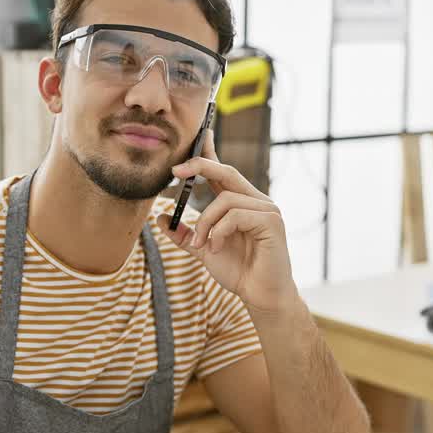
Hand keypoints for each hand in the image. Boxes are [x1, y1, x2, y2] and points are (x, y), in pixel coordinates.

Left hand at [158, 132, 297, 316]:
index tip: (196, 136)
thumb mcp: (203, 249)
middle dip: (199, 166)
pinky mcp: (271, 222)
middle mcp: (256, 201)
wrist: (260, 296)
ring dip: (204, 223)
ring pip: (225, 200)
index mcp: (241, 202)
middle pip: (226, 171)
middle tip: (174, 172)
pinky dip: (218, 231)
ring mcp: (267, 210)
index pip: (223, 171)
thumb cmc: (238, 271)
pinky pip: (235, 215)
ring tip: (200, 245)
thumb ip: (184, 234)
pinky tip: (214, 248)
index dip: (209, 153)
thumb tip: (160, 217)